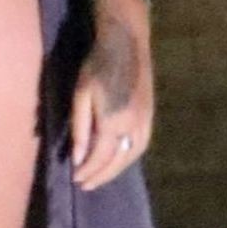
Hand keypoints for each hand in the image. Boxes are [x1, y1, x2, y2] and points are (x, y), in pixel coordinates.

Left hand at [69, 0, 153, 190]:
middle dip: (101, 175)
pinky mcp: (150, 114)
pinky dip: (129, 156)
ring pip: (132, 155)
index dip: (87, 171)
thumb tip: (77, 158)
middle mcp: (133, 126)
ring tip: (101, 175)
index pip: (100, 157)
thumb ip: (79, 129)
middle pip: (118, 161)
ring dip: (116, 169)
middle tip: (86, 184)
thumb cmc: (97, 66)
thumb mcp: (81, 95)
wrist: (126, 42)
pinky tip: (119, 157)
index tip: (76, 179)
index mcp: (113, 122)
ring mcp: (145, 121)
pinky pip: (141, 144)